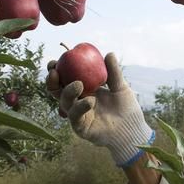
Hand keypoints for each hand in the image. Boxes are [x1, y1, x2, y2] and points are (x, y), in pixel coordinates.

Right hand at [46, 52, 153, 166]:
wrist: (132, 129)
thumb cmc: (126, 108)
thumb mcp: (120, 87)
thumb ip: (114, 72)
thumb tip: (109, 54)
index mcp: (83, 90)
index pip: (65, 78)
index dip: (57, 70)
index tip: (56, 61)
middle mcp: (76, 102)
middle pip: (57, 91)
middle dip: (52, 81)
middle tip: (55, 71)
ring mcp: (77, 115)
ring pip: (64, 103)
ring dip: (68, 92)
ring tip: (79, 84)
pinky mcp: (81, 128)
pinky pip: (75, 116)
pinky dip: (80, 107)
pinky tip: (90, 101)